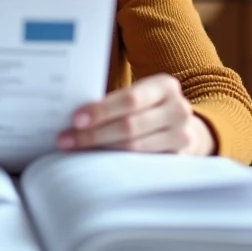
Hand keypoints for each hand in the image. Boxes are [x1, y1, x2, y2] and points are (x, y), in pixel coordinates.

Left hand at [57, 74, 215, 155]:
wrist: (185, 127)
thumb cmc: (148, 108)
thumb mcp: (139, 96)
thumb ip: (115, 101)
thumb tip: (74, 116)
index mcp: (165, 86)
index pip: (130, 99)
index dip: (101, 110)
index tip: (75, 119)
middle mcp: (178, 109)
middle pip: (130, 126)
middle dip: (93, 134)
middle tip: (66, 139)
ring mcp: (182, 136)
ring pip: (134, 148)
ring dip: (100, 150)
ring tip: (75, 150)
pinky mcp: (179, 159)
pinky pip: (142, 164)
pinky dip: (116, 163)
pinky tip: (97, 162)